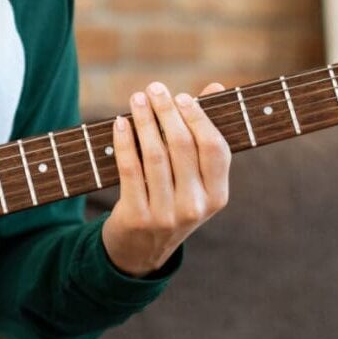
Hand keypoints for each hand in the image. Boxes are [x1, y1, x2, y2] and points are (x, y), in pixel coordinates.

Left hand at [101, 81, 230, 276]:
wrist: (140, 250)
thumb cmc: (171, 201)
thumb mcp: (195, 179)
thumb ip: (205, 135)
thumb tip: (215, 88)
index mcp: (217, 195)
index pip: (215, 149)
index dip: (199, 119)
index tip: (182, 97)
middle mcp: (196, 206)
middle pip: (183, 147)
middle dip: (167, 112)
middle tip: (154, 89)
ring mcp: (167, 214)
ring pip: (155, 156)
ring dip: (144, 122)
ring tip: (137, 99)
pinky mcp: (137, 217)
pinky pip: (130, 171)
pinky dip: (125, 143)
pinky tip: (120, 123)